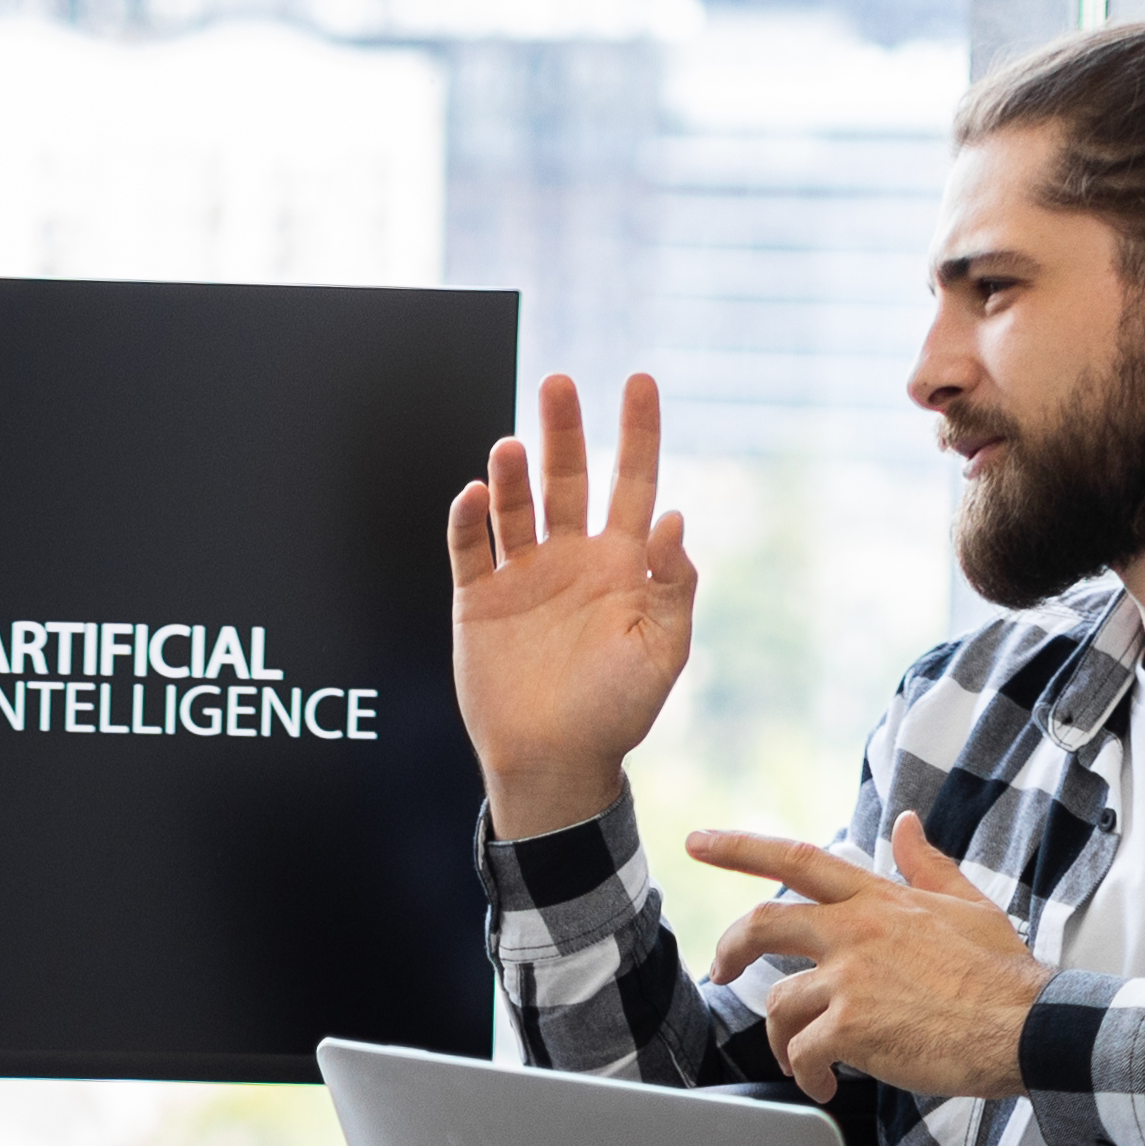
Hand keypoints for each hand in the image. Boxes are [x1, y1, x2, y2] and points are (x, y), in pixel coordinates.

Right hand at [446, 370, 699, 839]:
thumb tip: (674, 519)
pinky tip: (476, 494)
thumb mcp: (663, 652)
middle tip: (558, 384)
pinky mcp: (479, 599)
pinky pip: (471, 547)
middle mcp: (571, 558)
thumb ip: (673, 585)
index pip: (634, 481)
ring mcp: (523, 575)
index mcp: (622, 565)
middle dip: (564, 429)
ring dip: (515, 473)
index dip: (638, 431)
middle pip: (569, 476)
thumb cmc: (615, 713)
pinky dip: (470, 519)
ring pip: (517, 505)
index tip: (639, 381)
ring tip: (513, 448)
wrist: (554, 763)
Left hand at [689, 814, 1047, 1105]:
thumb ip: (927, 864)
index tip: (699, 841)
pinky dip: (807, 1074)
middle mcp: (855, 930)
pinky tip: (825, 1086)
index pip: (797, 859)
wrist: (1027, 1026)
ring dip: (783, 1038)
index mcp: (879, 899)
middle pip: (763, 925)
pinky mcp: (852, 1026)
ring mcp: (850, 977)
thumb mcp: (969, 903)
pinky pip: (803, 1053)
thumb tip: (907, 822)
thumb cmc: (1004, 974)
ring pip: (778, 1004)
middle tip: (719, 970)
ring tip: (806, 1060)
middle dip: (729, 948)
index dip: (740, 847)